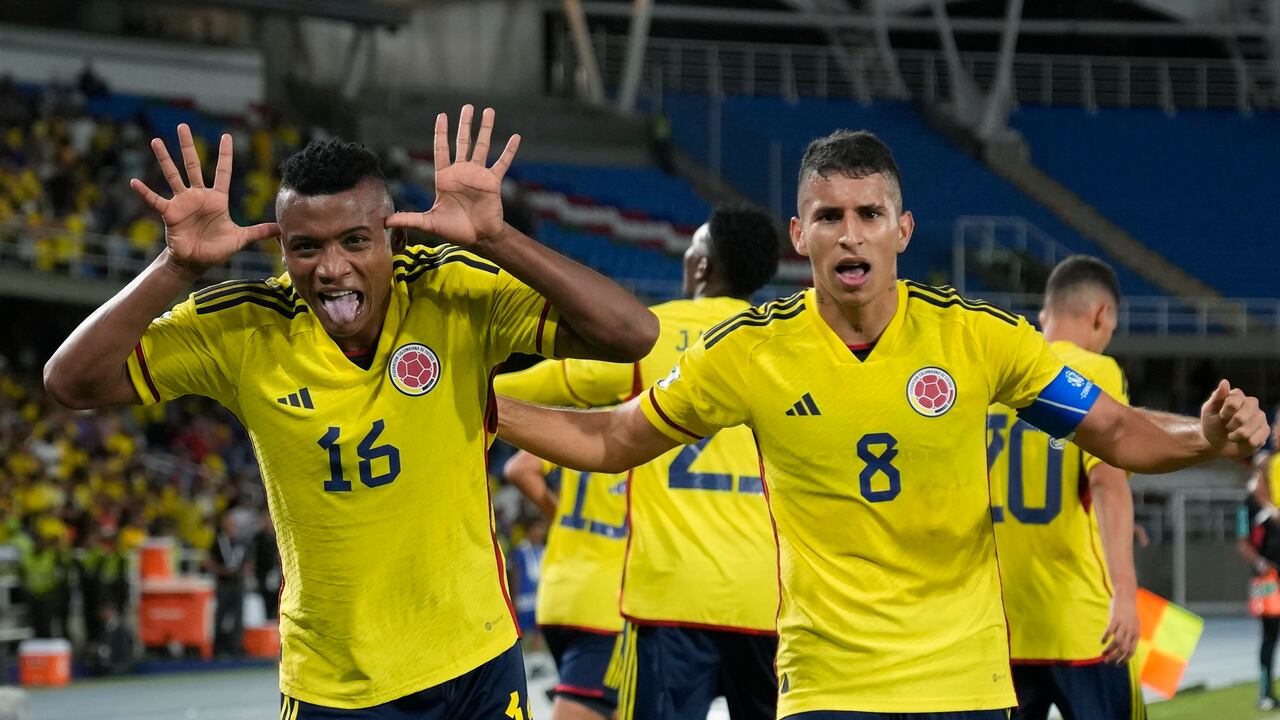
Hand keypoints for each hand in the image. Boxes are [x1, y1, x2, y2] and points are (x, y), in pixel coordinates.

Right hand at [129, 124, 278, 277]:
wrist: (196, 261)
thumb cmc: (216, 248)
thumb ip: (259, 232)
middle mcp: (199, 196)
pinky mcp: (170, 213)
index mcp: (217, 199)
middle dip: (188, 146)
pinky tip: (134, 182)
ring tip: (156, 141)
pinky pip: (155, 200)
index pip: (223, 172)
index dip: (224, 154)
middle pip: (193, 165)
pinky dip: (145, 192)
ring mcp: (183, 202)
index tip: (226, 135)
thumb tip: (281, 230)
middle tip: (182, 126)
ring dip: (164, 159)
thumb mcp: (241, 239)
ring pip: (173, 176)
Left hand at [385, 105, 518, 247]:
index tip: (442, 116)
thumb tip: (387, 221)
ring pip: (482, 147)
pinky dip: (509, 151)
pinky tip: (516, 137)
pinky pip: (502, 163)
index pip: (441, 150)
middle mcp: (461, 172)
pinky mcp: (492, 182)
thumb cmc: (454, 230)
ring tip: (489, 111)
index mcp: (445, 178)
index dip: (441, 134)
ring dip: (485, 129)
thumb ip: (410, 219)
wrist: (478, 238)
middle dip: (464, 124)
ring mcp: (478, 175)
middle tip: (467, 106)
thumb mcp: (429, 223)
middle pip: (462, 142)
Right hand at [1100, 592, 1139, 663]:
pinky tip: (1101, 641)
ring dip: (1109, 651)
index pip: (1131, 651)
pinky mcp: (1115, 619)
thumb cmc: (1128, 612)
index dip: (1124, 660)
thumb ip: (1130, 636)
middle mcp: (1131, 631)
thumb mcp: (1133, 625)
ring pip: (1117, 642)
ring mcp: (1123, 625)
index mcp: (1136, 634)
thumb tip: (1124, 648)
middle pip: (1123, 649)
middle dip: (1115, 658)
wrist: (1126, 597)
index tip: (1118, 664)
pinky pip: (1110, 631)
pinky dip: (1105, 638)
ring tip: (1102, 654)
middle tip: (1107, 662)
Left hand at [1200, 380, 1268, 458]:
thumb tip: (1225, 382)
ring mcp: (1260, 417)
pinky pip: (1255, 440)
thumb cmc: (1212, 424)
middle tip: (1227, 426)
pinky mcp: (1265, 431)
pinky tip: (1241, 440)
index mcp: (1238, 395)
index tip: (1221, 416)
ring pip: (1247, 430)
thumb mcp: (1209, 411)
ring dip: (1235, 436)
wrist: (1217, 443)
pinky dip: (1243, 443)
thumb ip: (1217, 397)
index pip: (1233, 402)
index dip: (1224, 413)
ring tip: (1232, 434)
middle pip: (1241, 418)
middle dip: (1229, 426)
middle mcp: (1252, 403)